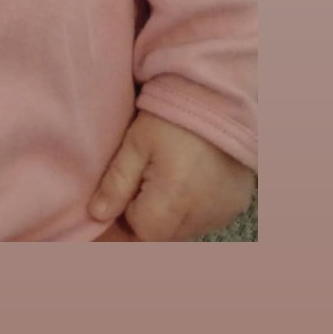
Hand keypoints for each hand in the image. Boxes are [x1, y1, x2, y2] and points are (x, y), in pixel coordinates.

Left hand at [88, 111, 254, 240]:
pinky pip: (206, 221)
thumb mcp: (136, 142)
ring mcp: (222, 212)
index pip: (142, 234)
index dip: (127, 218)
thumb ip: (116, 182)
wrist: (218, 97)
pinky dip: (193, 211)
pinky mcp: (235, 206)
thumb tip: (97, 215)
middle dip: (148, 220)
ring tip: (168, 180)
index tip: (124, 194)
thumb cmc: (171, 116)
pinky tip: (189, 184)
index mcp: (174, 200)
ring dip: (171, 217)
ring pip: (185, 231)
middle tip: (143, 183)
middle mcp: (202, 214)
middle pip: (165, 236)